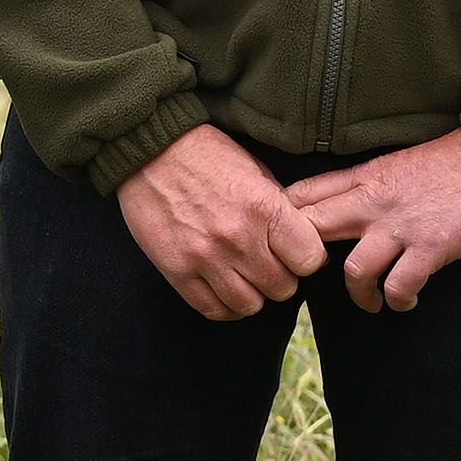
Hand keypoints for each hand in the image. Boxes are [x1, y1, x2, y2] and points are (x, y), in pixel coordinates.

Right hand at [119, 124, 332, 322]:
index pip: (309, 260)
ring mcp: (206, 259)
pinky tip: (225, 290)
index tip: (298, 255)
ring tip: (246, 277)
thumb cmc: (207, 156)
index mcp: (264, 208)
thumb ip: (279, 208)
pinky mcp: (177, 272)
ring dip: (253, 294)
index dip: (308, 259)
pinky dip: (225, 306)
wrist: (151, 150)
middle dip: (281, 277)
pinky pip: (214, 310)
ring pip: (250, 306)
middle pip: (283, 288)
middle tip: (270, 264)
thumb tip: (301, 239)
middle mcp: (238, 238)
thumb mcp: (256, 171)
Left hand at [284, 129, 460, 313]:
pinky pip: (401, 285)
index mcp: (364, 178)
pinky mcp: (434, 245)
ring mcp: (403, 225)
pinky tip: (406, 300)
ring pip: (354, 271)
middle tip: (320, 283)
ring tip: (372, 302)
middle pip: (311, 230)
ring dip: (360, 296)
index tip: (285, 244)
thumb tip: (339, 208)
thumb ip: (366, 185)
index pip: (302, 195)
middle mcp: (375, 201)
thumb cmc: (452, 162)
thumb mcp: (396, 164)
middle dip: (303, 261)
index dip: (281, 223)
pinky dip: (399, 300)